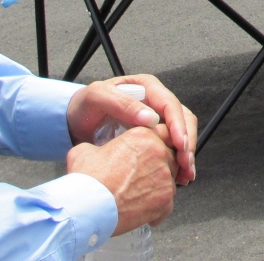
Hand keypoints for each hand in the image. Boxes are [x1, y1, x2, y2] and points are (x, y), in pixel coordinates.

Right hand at [66, 127, 177, 234]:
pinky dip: (158, 207)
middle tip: (145, 177)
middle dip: (161, 165)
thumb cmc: (87, 180)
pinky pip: (169, 202)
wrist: (88, 208)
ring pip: (172, 179)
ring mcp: (165, 176)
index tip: (150, 153)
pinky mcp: (165, 198)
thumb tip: (97, 152)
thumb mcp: (85, 151)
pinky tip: (143, 210)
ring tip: (141, 194)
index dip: (157, 143)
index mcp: (143, 135)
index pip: (163, 132)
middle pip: (171, 155)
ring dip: (160, 186)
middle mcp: (159, 152)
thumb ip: (99, 147)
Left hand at [67, 75, 198, 184]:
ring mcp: (157, 119)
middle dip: (187, 142)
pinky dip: (177, 161)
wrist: (76, 121)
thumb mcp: (97, 98)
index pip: (170, 104)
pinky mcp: (154, 136)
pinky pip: (171, 146)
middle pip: (182, 119)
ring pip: (182, 133)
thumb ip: (122, 104)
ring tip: (185, 174)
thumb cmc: (85, 106)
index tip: (180, 145)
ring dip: (186, 154)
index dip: (178, 125)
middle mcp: (156, 102)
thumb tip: (151, 118)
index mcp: (148, 87)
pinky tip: (178, 176)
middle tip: (185, 164)